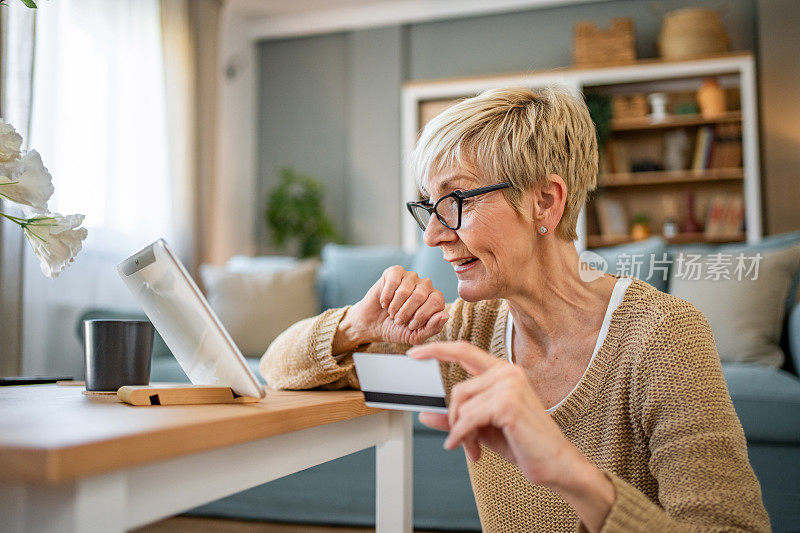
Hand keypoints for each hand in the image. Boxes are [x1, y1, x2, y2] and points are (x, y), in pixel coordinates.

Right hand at [337, 266, 448, 349]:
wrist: (373, 325)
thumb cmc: (397, 329)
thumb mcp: (416, 336)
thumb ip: (433, 328)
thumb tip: (445, 315)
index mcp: (435, 299)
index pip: (436, 302)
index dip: (422, 316)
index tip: (411, 325)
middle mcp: (425, 285)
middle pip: (420, 295)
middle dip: (406, 312)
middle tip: (398, 320)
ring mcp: (410, 277)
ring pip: (405, 290)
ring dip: (395, 306)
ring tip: (391, 312)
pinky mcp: (395, 272)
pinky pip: (393, 281)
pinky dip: (386, 296)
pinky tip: (384, 303)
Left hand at [407, 341, 580, 487]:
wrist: (556, 465)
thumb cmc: (524, 444)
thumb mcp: (483, 428)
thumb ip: (456, 418)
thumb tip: (425, 414)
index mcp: (504, 372)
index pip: (464, 351)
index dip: (437, 349)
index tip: (414, 353)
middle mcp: (508, 373)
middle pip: (458, 390)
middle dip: (455, 420)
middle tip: (462, 441)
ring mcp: (509, 385)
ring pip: (462, 406)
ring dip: (462, 432)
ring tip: (474, 448)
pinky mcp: (507, 404)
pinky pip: (468, 419)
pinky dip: (463, 437)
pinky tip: (472, 451)